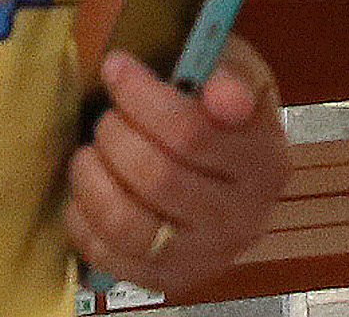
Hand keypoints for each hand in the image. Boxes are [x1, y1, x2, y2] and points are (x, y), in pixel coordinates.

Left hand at [67, 35, 288, 299]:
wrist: (228, 175)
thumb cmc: (220, 114)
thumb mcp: (236, 73)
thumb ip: (231, 73)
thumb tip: (222, 93)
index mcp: (265, 162)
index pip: (194, 133)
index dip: (143, 97)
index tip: (116, 67)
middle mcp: (241, 219)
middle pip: (157, 179)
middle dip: (115, 137)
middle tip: (106, 116)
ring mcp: (203, 257)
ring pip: (129, 225)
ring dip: (93, 180)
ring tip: (90, 153)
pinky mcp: (167, 281)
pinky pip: (109, 257)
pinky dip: (84, 221)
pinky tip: (88, 191)